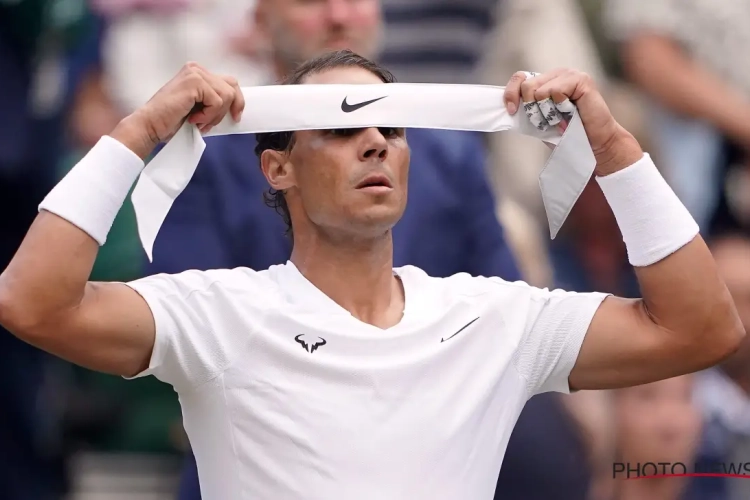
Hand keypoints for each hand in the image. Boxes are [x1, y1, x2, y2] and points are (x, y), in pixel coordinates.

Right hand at [111, 62, 244, 158]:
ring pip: (226, 96)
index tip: (235, 117)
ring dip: (215, 115)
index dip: (237, 101)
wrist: (151, 126)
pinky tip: (193, 119)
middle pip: (232, 86)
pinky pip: (217, 102)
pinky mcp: (194, 82)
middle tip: (212, 123)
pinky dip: (208, 116)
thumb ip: (214, 102)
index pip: (229, 82)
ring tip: (198, 122)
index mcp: (197, 73)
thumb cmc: (171, 121)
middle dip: (229, 108)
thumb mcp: (200, 109)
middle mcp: (196, 69)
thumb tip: (236, 108)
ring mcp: (195, 73)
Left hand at [504, 69, 643, 174]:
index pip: (519, 78)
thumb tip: (506, 107)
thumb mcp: (539, 121)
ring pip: (539, 90)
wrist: (593, 145)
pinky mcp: (581, 80)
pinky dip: (559, 107)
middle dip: (531, 109)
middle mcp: (557, 74)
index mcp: (546, 81)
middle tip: (547, 122)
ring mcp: (570, 75)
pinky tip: (571, 113)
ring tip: (561, 119)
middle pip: (526, 85)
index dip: (511, 94)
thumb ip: (526, 109)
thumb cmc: (567, 134)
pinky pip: (555, 91)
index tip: (512, 111)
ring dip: (546, 112)